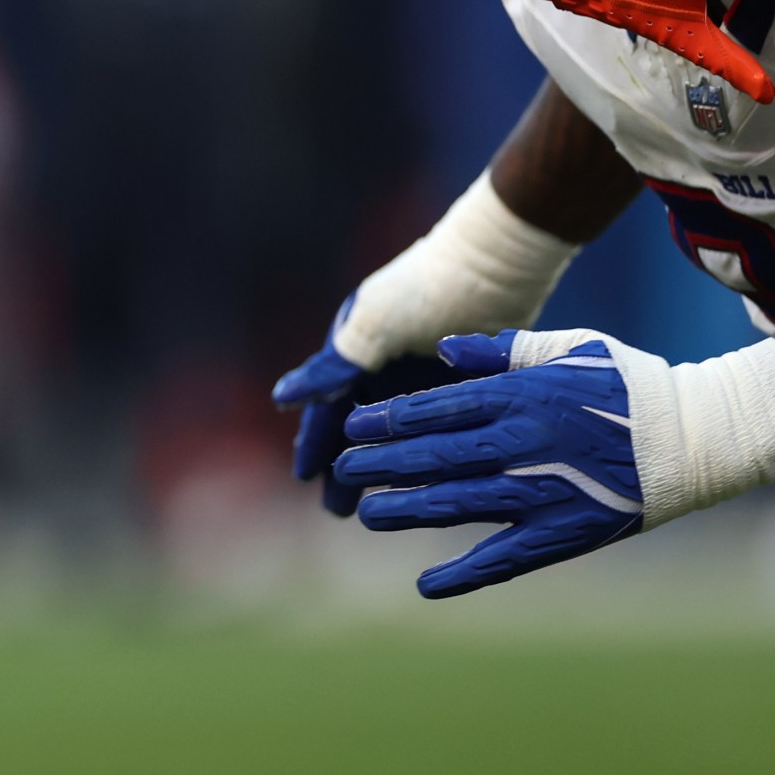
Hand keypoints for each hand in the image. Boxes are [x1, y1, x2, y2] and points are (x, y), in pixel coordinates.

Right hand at [273, 299, 461, 516]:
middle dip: (345, 464)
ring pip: (395, 432)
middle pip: (357, 426)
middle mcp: (383, 364)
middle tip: (337, 509)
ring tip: (379, 502)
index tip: (303, 478)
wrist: (492, 266)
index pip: (328, 407)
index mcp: (355, 349)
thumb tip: (283, 399)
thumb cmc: (424, 291)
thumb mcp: (372, 328)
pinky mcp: (458, 380)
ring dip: (385, 464)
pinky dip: (423, 451)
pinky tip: (428, 479)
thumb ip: (331, 367)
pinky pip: (433, 426)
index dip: (315, 443)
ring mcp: (420, 373)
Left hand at [332, 329, 655, 597]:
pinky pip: (504, 559)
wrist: (698, 436)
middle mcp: (522, 444)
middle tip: (341, 472)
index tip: (353, 428)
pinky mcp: (565, 535)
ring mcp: (542, 493)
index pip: (435, 409)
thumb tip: (444, 350)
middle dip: (381, 465)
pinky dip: (464, 575)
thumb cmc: (628, 384)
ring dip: (407, 511)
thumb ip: (502, 350)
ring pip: (457, 505)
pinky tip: (426, 586)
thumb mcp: (568, 347)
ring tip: (366, 516)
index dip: (388, 421)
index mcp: (519, 396)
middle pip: (434, 457)